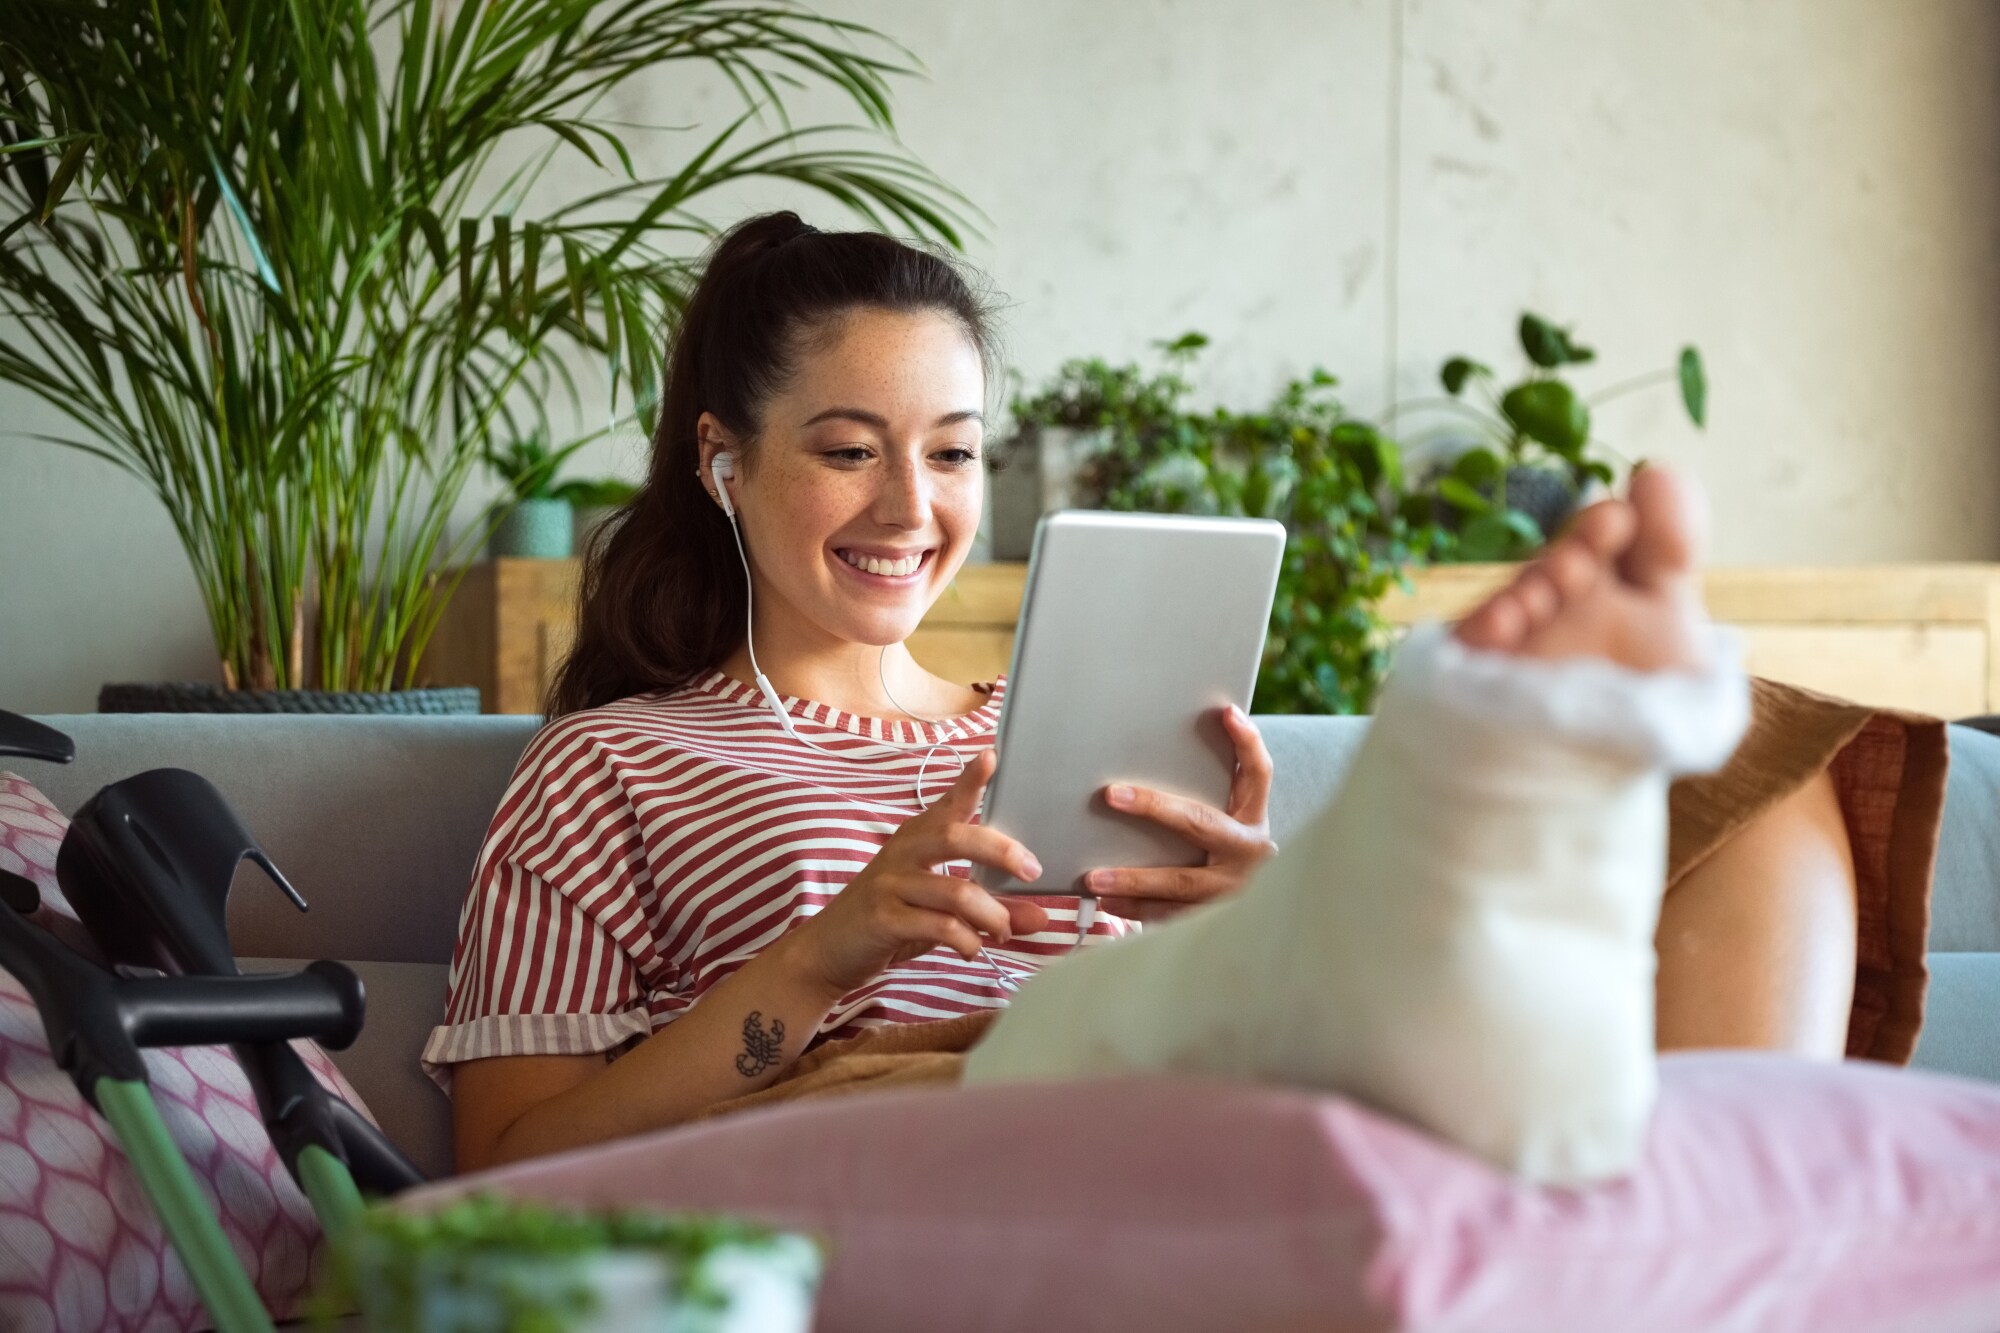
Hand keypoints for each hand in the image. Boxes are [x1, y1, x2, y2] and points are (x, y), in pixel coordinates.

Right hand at [789, 749, 1050, 997]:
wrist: (829, 950)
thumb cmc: (890, 920)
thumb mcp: (940, 911)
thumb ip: (990, 910)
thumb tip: (1041, 917)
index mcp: (916, 839)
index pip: (948, 803)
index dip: (970, 780)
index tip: (991, 757)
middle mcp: (902, 852)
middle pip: (955, 836)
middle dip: (1000, 851)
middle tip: (1031, 871)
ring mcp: (891, 884)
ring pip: (957, 891)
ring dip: (992, 915)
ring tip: (1003, 932)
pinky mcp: (884, 918)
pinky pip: (940, 926)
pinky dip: (968, 941)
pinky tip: (971, 949)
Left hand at [1084, 704, 1276, 922]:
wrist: (1263, 914)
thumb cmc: (1227, 853)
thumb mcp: (1232, 819)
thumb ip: (1208, 791)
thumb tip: (1164, 745)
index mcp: (1253, 819)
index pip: (1259, 773)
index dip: (1247, 743)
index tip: (1225, 713)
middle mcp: (1249, 853)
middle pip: (1201, 824)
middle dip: (1155, 808)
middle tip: (1112, 795)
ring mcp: (1233, 890)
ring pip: (1180, 882)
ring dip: (1134, 880)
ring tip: (1093, 878)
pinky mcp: (1215, 919)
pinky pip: (1172, 916)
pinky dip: (1138, 910)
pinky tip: (1109, 904)